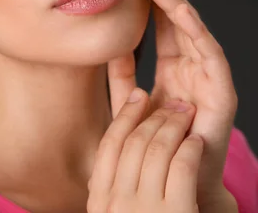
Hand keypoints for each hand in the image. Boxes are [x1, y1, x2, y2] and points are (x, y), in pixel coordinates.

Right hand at [88, 88, 202, 212]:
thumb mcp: (114, 210)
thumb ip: (111, 184)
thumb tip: (116, 145)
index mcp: (99, 198)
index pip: (109, 144)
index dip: (125, 114)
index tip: (139, 94)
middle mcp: (117, 202)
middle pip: (134, 143)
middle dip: (155, 116)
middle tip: (174, 104)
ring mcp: (145, 208)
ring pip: (158, 150)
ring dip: (175, 126)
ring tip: (187, 115)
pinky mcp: (175, 212)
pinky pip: (182, 167)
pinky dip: (190, 148)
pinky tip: (197, 141)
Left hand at [107, 0, 237, 211]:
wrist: (173, 183)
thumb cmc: (151, 144)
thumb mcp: (128, 102)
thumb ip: (120, 76)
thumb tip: (109, 45)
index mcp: (171, 70)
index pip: (162, 29)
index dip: (151, 3)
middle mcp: (191, 70)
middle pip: (179, 25)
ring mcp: (207, 80)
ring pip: (194, 34)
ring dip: (177, 6)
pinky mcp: (222, 93)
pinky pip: (211, 57)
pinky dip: (198, 33)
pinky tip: (183, 13)